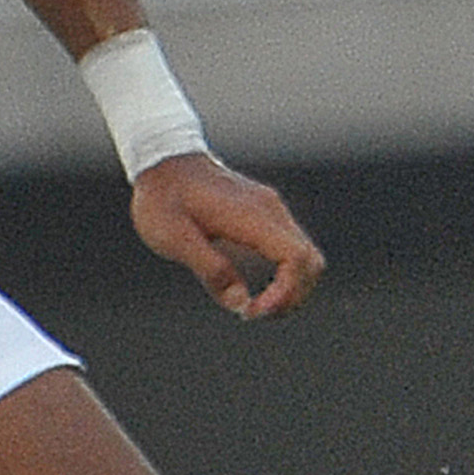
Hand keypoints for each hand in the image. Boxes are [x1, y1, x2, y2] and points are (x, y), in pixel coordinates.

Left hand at [130, 153, 324, 319]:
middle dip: (292, 296)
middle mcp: (271, 212)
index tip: (253, 311)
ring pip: (306, 258)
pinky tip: (257, 292)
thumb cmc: (163, 199)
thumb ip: (210, 269)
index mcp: (251, 216)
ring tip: (255, 308)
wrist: (163, 160)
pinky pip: (291, 251)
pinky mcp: (266, 217)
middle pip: (311, 262)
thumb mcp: (173, 237)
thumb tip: (241, 303)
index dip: (286, 292)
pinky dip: (284, 277)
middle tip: (254, 314)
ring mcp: (272, 212)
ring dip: (290, 289)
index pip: (296, 258)